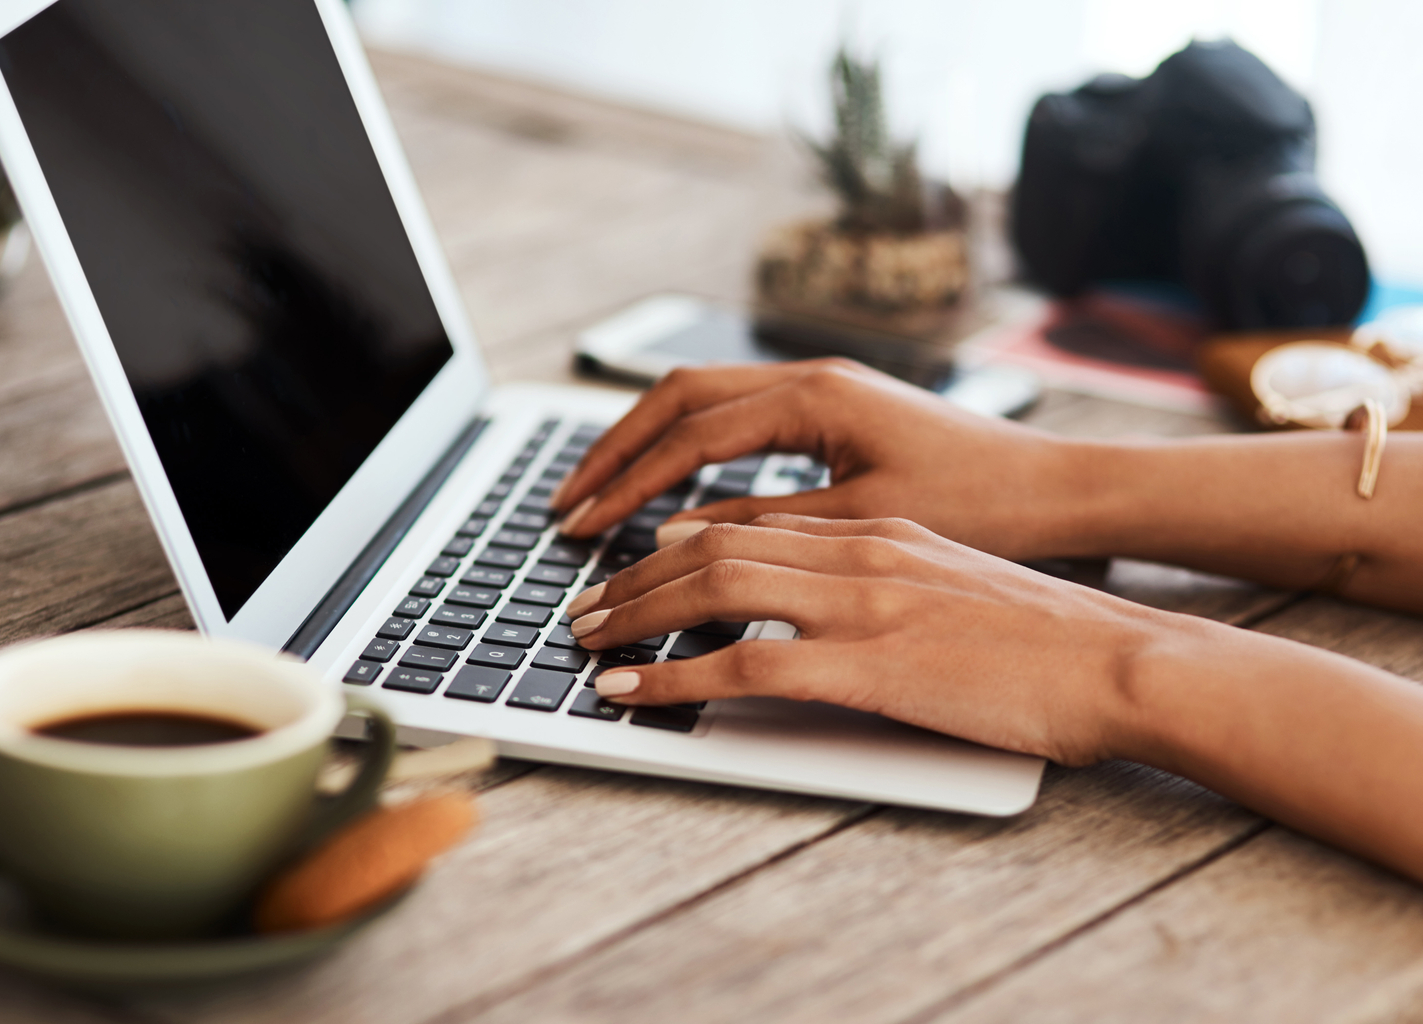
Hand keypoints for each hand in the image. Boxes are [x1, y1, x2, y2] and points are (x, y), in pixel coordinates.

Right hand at [552, 360, 1073, 561]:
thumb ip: (767, 526)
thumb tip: (677, 538)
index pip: (690, 434)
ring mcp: (820, 388)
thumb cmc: (982, 502)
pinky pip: (736, 419)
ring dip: (646, 447)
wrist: (1058, 488)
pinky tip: (671, 488)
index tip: (582, 525)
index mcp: (815, 396)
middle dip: (615, 452)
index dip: (628, 482)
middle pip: (677, 399)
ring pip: (702, 402)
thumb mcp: (865, 524)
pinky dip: (688, 450)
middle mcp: (810, 377)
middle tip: (567, 504)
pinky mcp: (832, 410)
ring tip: (599, 495)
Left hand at [565, 514, 1179, 766]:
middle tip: (582, 601)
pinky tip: (630, 692)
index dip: (676, 541)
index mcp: (878, 529)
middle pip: (711, 543)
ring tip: (582, 637)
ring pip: (712, 588)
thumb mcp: (952, 583)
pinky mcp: (867, 664)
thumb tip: (821, 596)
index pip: (750, 520)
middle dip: (633, 572)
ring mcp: (860, 602)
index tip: (633, 564)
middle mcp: (858, 550)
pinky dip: (674, 679)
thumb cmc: (1047, 637)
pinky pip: (743, 667)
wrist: (1119, 660)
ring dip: (633, 613)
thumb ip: (881, 577)